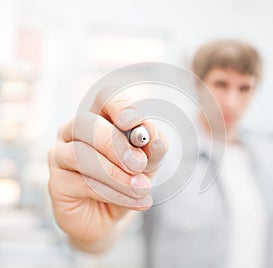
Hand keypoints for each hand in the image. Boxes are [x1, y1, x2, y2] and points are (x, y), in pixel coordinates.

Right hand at [48, 92, 166, 246]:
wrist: (110, 216)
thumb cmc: (127, 181)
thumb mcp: (148, 164)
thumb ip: (152, 148)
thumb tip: (154, 137)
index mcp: (99, 119)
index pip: (104, 97)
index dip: (119, 105)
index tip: (134, 122)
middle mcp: (74, 132)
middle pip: (85, 122)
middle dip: (115, 144)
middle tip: (139, 164)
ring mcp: (60, 155)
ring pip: (80, 154)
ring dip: (116, 174)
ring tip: (142, 188)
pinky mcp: (56, 182)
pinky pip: (82, 183)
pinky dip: (114, 193)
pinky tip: (136, 201)